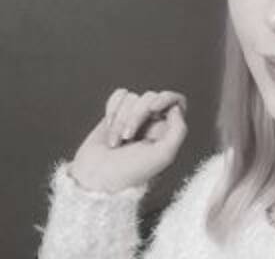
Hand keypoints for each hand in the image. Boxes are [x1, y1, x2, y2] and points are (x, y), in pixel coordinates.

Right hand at [69, 88, 187, 192]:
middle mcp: (153, 121)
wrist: (96, 178)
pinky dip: (111, 110)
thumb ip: (178, 131)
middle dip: (135, 116)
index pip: (177, 101)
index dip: (166, 98)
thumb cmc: (129, 172)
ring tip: (115, 142)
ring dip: (120, 119)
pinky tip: (108, 128)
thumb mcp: (163, 156)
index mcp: (167, 130)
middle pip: (150, 97)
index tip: (153, 108)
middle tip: (127, 137)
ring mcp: (134, 116)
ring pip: (132, 97)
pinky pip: (119, 96)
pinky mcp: (116, 113)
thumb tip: (176, 108)